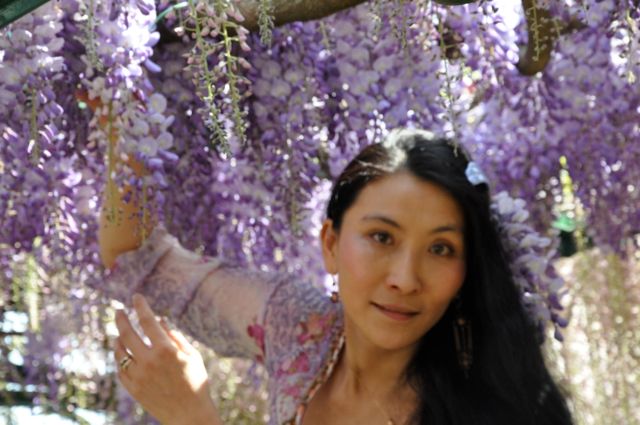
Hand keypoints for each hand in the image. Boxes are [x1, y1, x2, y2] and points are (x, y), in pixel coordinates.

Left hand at [114, 294, 218, 424]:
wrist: (189, 415)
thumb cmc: (196, 382)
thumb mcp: (192, 356)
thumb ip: (175, 337)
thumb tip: (160, 321)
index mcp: (166, 349)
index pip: (148, 320)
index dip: (140, 306)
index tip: (136, 297)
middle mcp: (149, 361)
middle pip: (127, 333)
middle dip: (121, 318)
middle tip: (117, 310)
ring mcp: (138, 376)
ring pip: (120, 351)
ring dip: (118, 339)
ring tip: (119, 333)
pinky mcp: (133, 388)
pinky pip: (121, 369)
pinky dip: (120, 358)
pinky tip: (122, 353)